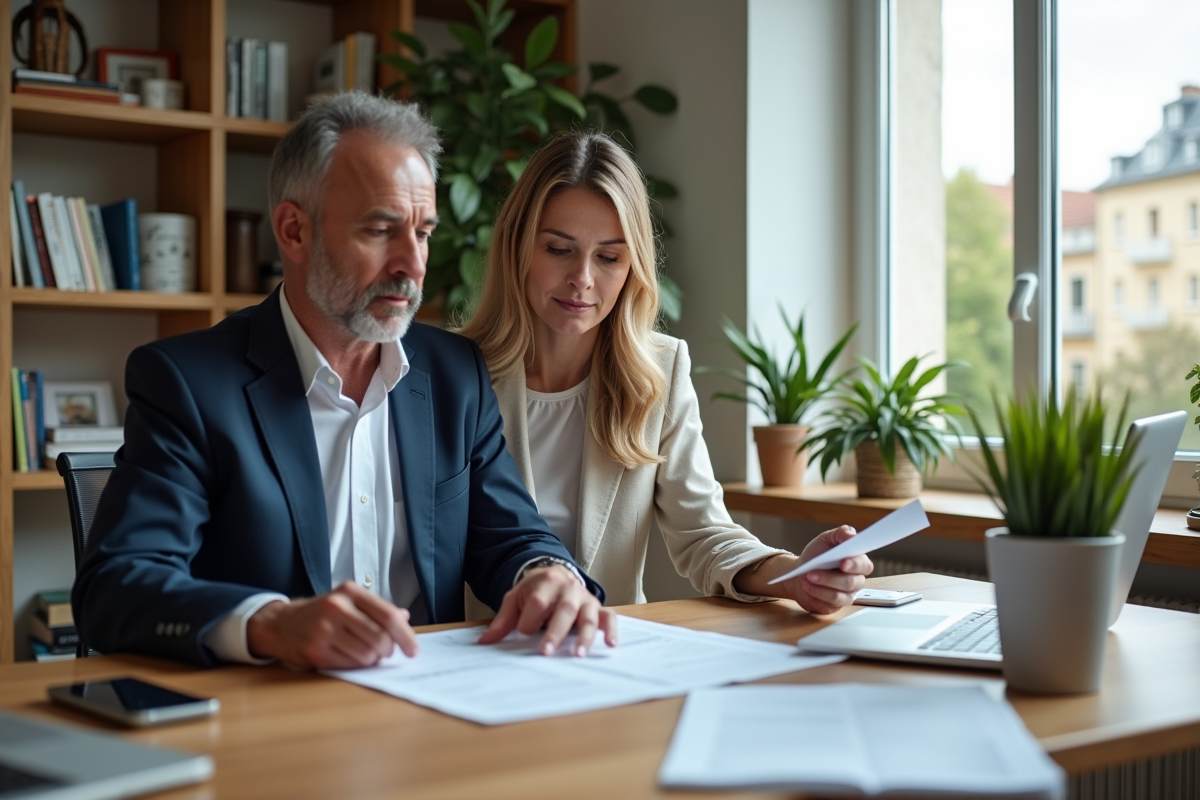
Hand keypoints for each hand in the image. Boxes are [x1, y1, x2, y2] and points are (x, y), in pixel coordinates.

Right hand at [246, 581, 418, 668]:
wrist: (281, 624)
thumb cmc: (322, 613)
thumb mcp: (349, 601)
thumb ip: (377, 610)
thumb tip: (404, 618)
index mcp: (350, 592)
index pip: (388, 616)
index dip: (406, 636)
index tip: (413, 650)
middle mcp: (336, 607)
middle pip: (380, 638)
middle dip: (388, 651)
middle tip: (386, 653)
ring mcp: (323, 629)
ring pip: (366, 654)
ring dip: (372, 659)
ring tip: (365, 654)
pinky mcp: (314, 650)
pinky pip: (349, 665)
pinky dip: (356, 665)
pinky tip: (350, 657)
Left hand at [477, 566, 617, 655]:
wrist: (554, 574)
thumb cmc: (534, 591)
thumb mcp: (515, 599)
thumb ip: (503, 621)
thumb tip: (485, 641)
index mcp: (546, 582)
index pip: (538, 602)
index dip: (529, 619)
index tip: (522, 634)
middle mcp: (569, 588)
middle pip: (564, 609)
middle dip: (555, 631)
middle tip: (545, 651)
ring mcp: (585, 599)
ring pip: (588, 616)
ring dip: (585, 636)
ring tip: (577, 654)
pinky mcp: (598, 608)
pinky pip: (609, 617)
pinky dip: (612, 630)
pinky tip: (611, 644)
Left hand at [734, 526, 873, 614]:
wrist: (799, 573)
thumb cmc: (816, 556)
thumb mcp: (825, 540)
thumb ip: (839, 534)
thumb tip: (851, 533)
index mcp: (857, 562)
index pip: (865, 565)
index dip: (856, 564)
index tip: (843, 562)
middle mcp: (856, 579)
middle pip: (852, 582)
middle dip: (831, 577)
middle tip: (813, 572)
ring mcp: (847, 594)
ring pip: (842, 594)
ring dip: (822, 585)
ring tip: (807, 578)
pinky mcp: (836, 605)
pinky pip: (832, 603)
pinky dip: (818, 594)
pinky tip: (808, 586)